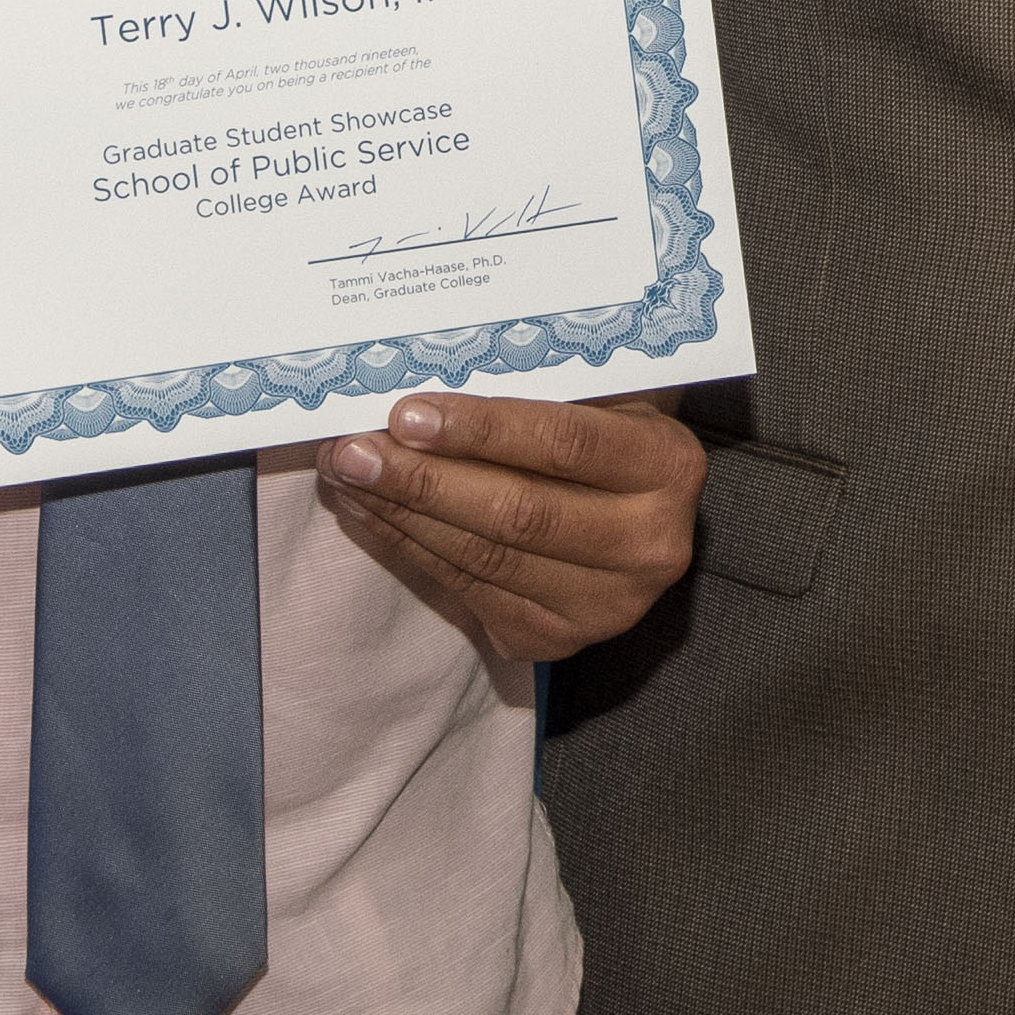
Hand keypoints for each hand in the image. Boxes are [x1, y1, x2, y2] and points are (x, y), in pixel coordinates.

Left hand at [315, 394, 704, 662]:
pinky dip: (409, 549)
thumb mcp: (602, 395)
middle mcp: (650, 545)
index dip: (482, 430)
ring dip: (402, 515)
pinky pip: (468, 592)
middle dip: (422, 480)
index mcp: (668, 466)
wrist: (640, 513)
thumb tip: (424, 373)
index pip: (565, 445)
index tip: (406, 413)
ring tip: (346, 475)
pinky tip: (369, 514)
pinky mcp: (556, 641)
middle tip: (352, 449)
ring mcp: (604, 606)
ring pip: (484, 559)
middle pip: (518, 513)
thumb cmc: (606, 428)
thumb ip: (540, 387)